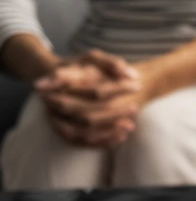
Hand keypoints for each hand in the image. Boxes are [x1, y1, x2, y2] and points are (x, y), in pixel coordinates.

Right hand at [34, 50, 149, 147]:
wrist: (60, 81)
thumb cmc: (82, 69)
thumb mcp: (94, 58)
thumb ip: (112, 64)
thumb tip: (132, 75)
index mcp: (61, 77)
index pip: (83, 83)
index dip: (113, 89)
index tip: (137, 86)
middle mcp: (52, 99)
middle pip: (83, 111)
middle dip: (112, 112)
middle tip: (135, 107)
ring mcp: (53, 117)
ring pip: (81, 130)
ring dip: (108, 130)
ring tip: (131, 125)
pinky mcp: (59, 130)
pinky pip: (80, 142)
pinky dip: (102, 141)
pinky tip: (121, 137)